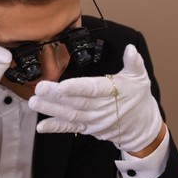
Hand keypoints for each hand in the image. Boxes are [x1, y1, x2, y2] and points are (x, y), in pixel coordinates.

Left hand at [28, 44, 162, 152]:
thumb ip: (134, 62)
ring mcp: (93, 120)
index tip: (62, 85)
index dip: (77, 88)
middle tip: (39, 88)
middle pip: (76, 102)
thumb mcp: (140, 78)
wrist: (142, 128)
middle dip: (56, 96)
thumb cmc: (139, 99)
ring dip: (51, 109)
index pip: (93, 90)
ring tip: (35, 102)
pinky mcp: (88, 128)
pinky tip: (41, 126)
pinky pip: (71, 128)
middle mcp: (102, 109)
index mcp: (113, 92)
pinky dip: (56, 127)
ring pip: (70, 115)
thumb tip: (130, 49)